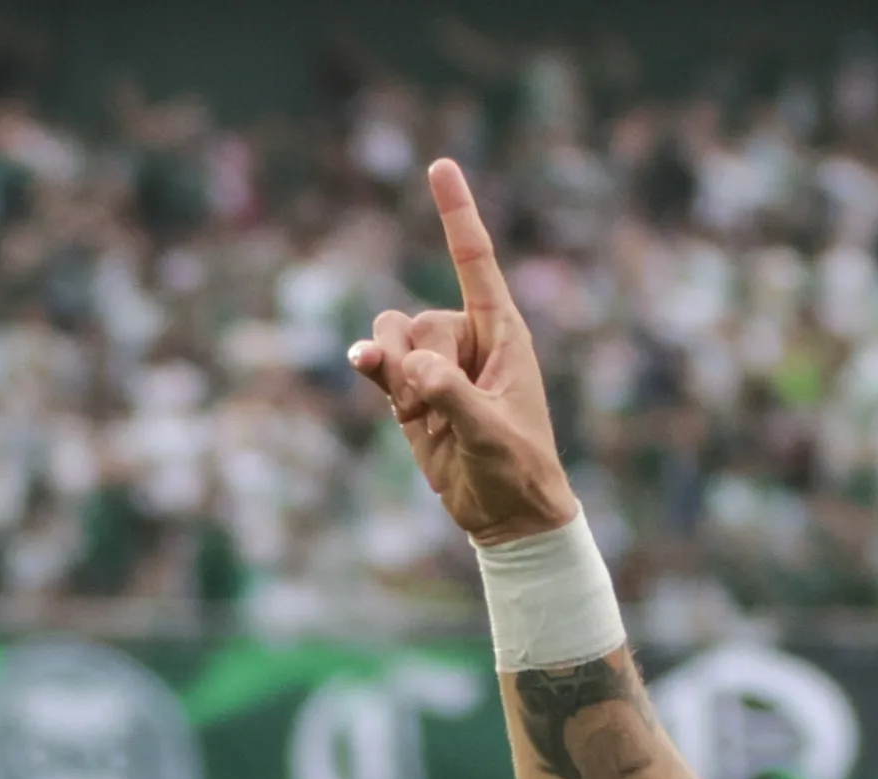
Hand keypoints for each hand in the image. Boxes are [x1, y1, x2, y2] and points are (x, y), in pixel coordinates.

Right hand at [348, 158, 577, 545]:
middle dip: (424, 366)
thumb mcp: (492, 433)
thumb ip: (453, 396)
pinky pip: (377, 361)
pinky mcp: (410, 391)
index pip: (475, 261)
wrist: (503, 513)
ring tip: (425, 418)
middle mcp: (468, 339)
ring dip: (396, 376)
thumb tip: (411, 370)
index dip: (457, 214)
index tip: (440, 165)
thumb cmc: (517, 468)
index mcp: (504, 333)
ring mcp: (436, 364)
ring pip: (392, 338)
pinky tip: (360, 367)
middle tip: (449, 412)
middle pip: (420, 319)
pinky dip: (369, 365)